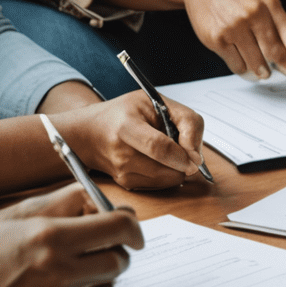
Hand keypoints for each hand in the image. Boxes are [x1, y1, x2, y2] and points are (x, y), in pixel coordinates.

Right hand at [0, 184, 142, 286]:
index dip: (130, 223)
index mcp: (50, 234)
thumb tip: (88, 194)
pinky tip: (74, 286)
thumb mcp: (9, 218)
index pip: (117, 225)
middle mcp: (61, 266)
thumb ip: (53, 202)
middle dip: (118, 246)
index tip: (128, 224)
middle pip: (120, 254)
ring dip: (106, 269)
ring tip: (84, 264)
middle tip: (104, 243)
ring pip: (112, 279)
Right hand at [51, 92, 204, 189]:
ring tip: (169, 152)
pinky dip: (167, 174)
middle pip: (164, 169)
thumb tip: (196, 156)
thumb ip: (185, 120)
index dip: (181, 155)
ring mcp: (121, 171)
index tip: (195, 159)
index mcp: (126, 126)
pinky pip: (158, 185)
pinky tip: (160, 160)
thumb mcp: (155, 101)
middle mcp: (120, 152)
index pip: (158, 147)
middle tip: (186, 152)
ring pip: (165, 180)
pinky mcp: (125, 183)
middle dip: (183, 164)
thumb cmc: (124, 113)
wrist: (89, 132)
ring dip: (177, 169)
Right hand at [174, 0, 285, 79]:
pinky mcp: (216, 39)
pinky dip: (241, 67)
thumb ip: (285, 25)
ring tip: (255, 64)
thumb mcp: (264, 1)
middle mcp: (250, 15)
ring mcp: (232, 28)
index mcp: (266, 5)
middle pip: (270, 54)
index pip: (283, 40)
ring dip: (257, 70)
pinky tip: (240, 57)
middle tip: (271, 71)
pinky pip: (235, 65)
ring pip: (253, 64)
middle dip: (274, 68)